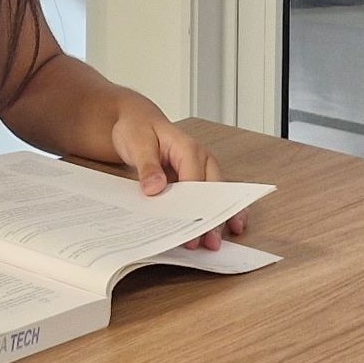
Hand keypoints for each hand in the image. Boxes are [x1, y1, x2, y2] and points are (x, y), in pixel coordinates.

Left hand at [109, 103, 248, 250]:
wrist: (135, 120)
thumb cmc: (137, 128)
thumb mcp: (137, 143)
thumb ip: (147, 166)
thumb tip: (155, 187)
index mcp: (187, 147)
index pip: (196, 182)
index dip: (194, 207)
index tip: (190, 229)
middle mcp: (200, 158)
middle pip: (212, 191)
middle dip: (212, 217)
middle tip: (207, 242)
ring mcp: (200, 168)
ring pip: (216, 195)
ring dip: (218, 217)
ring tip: (216, 241)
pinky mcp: (195, 177)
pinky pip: (210, 195)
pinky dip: (218, 211)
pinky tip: (227, 227)